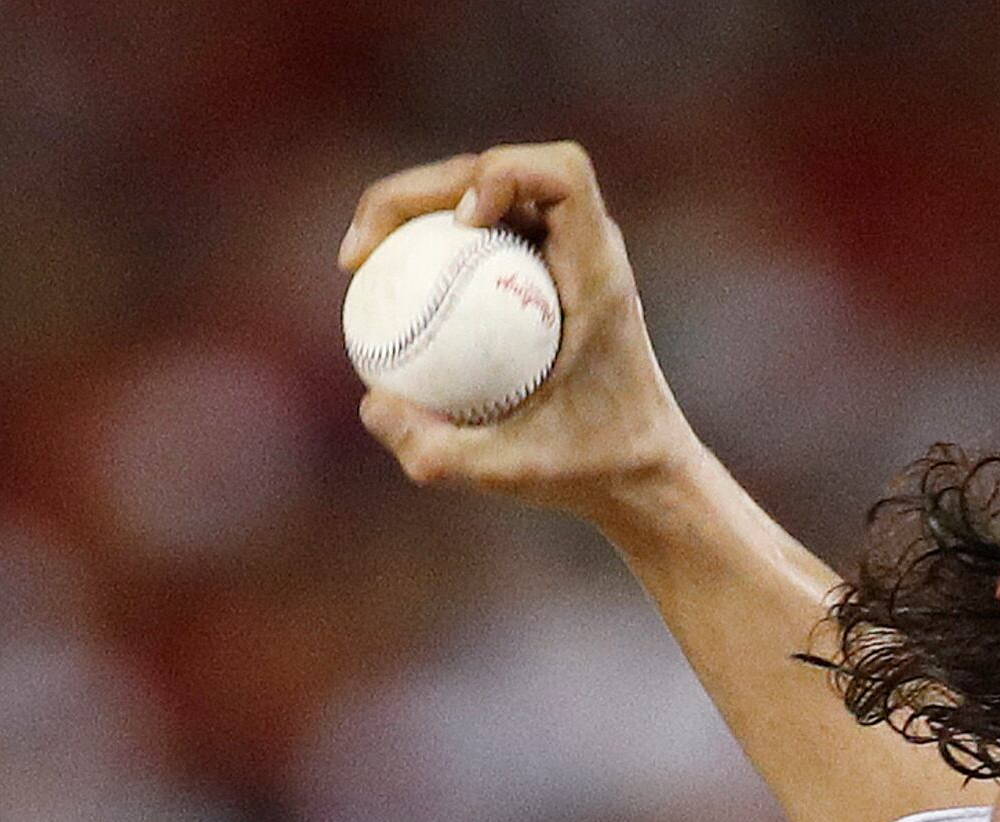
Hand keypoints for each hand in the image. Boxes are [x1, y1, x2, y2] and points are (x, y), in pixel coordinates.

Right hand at [338, 142, 698, 522]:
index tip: (458, 224)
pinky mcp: (541, 269)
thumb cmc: (591, 470)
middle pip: (499, 170)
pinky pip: (475, 234)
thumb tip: (373, 403)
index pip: (565, 176)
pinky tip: (381, 290)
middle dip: (418, 189)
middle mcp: (586, 248)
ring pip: (479, 192)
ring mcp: (563, 253)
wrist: (641, 474)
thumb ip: (442, 452)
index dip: (505, 172)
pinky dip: (425, 245)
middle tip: (359, 251)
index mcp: (598, 272)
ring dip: (412, 207)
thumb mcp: (512, 473)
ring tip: (358, 262)